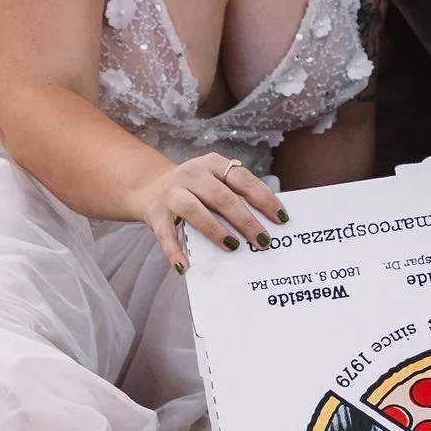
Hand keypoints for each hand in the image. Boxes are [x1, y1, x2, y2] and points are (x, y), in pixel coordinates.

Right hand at [136, 150, 284, 274]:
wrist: (149, 188)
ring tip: (234, 247)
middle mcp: (192, 174)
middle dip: (245, 220)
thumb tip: (268, 222)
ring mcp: (172, 193)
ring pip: (194, 210)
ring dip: (216, 230)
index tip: (281, 219)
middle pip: (222, 197)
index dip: (264, 198)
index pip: (243, 179)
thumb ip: (236, 195)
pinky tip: (185, 267)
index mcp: (213, 164)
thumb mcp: (215, 182)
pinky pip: (166, 235)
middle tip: (263, 241)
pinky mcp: (156, 215)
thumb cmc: (195, 190)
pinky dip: (175, 252)